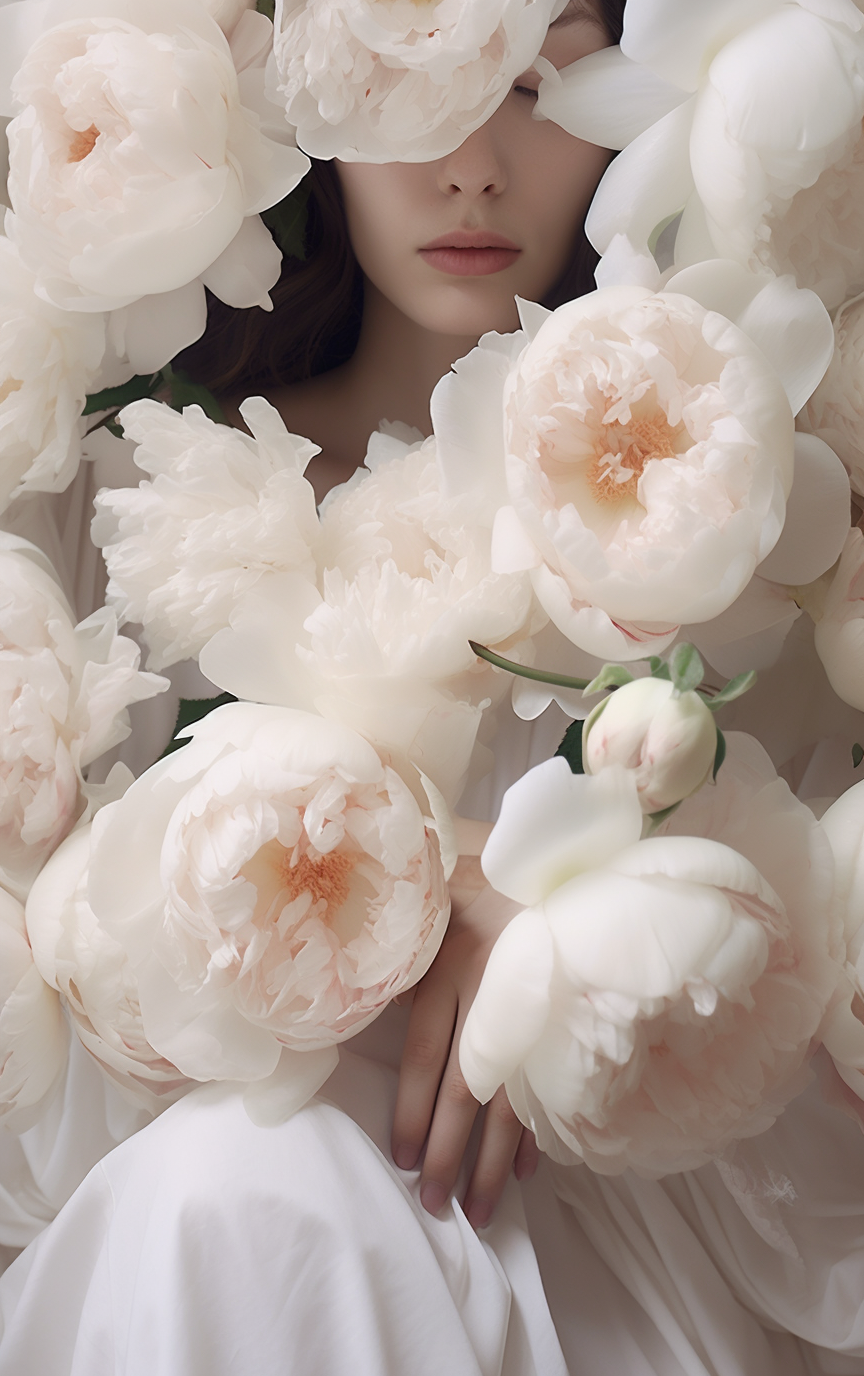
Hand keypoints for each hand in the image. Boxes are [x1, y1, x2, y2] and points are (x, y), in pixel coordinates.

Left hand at [391, 855, 538, 1229]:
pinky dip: (538, 1126)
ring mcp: (534, 1004)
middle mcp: (491, 989)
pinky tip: (530, 1166)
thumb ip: (402, 955)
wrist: (557, 852)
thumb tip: (361, 997)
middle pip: (466, 1086)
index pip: (426, 1054)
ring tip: (483, 1209)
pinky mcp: (564, 1011)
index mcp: (452, 965)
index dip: (412, 1109)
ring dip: (496, 1159)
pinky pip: (549, 1079)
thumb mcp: (431, 906)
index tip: (402, 1158)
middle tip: (436, 1204)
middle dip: (450, 1151)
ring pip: (512, 1094)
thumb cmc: (476, 877)